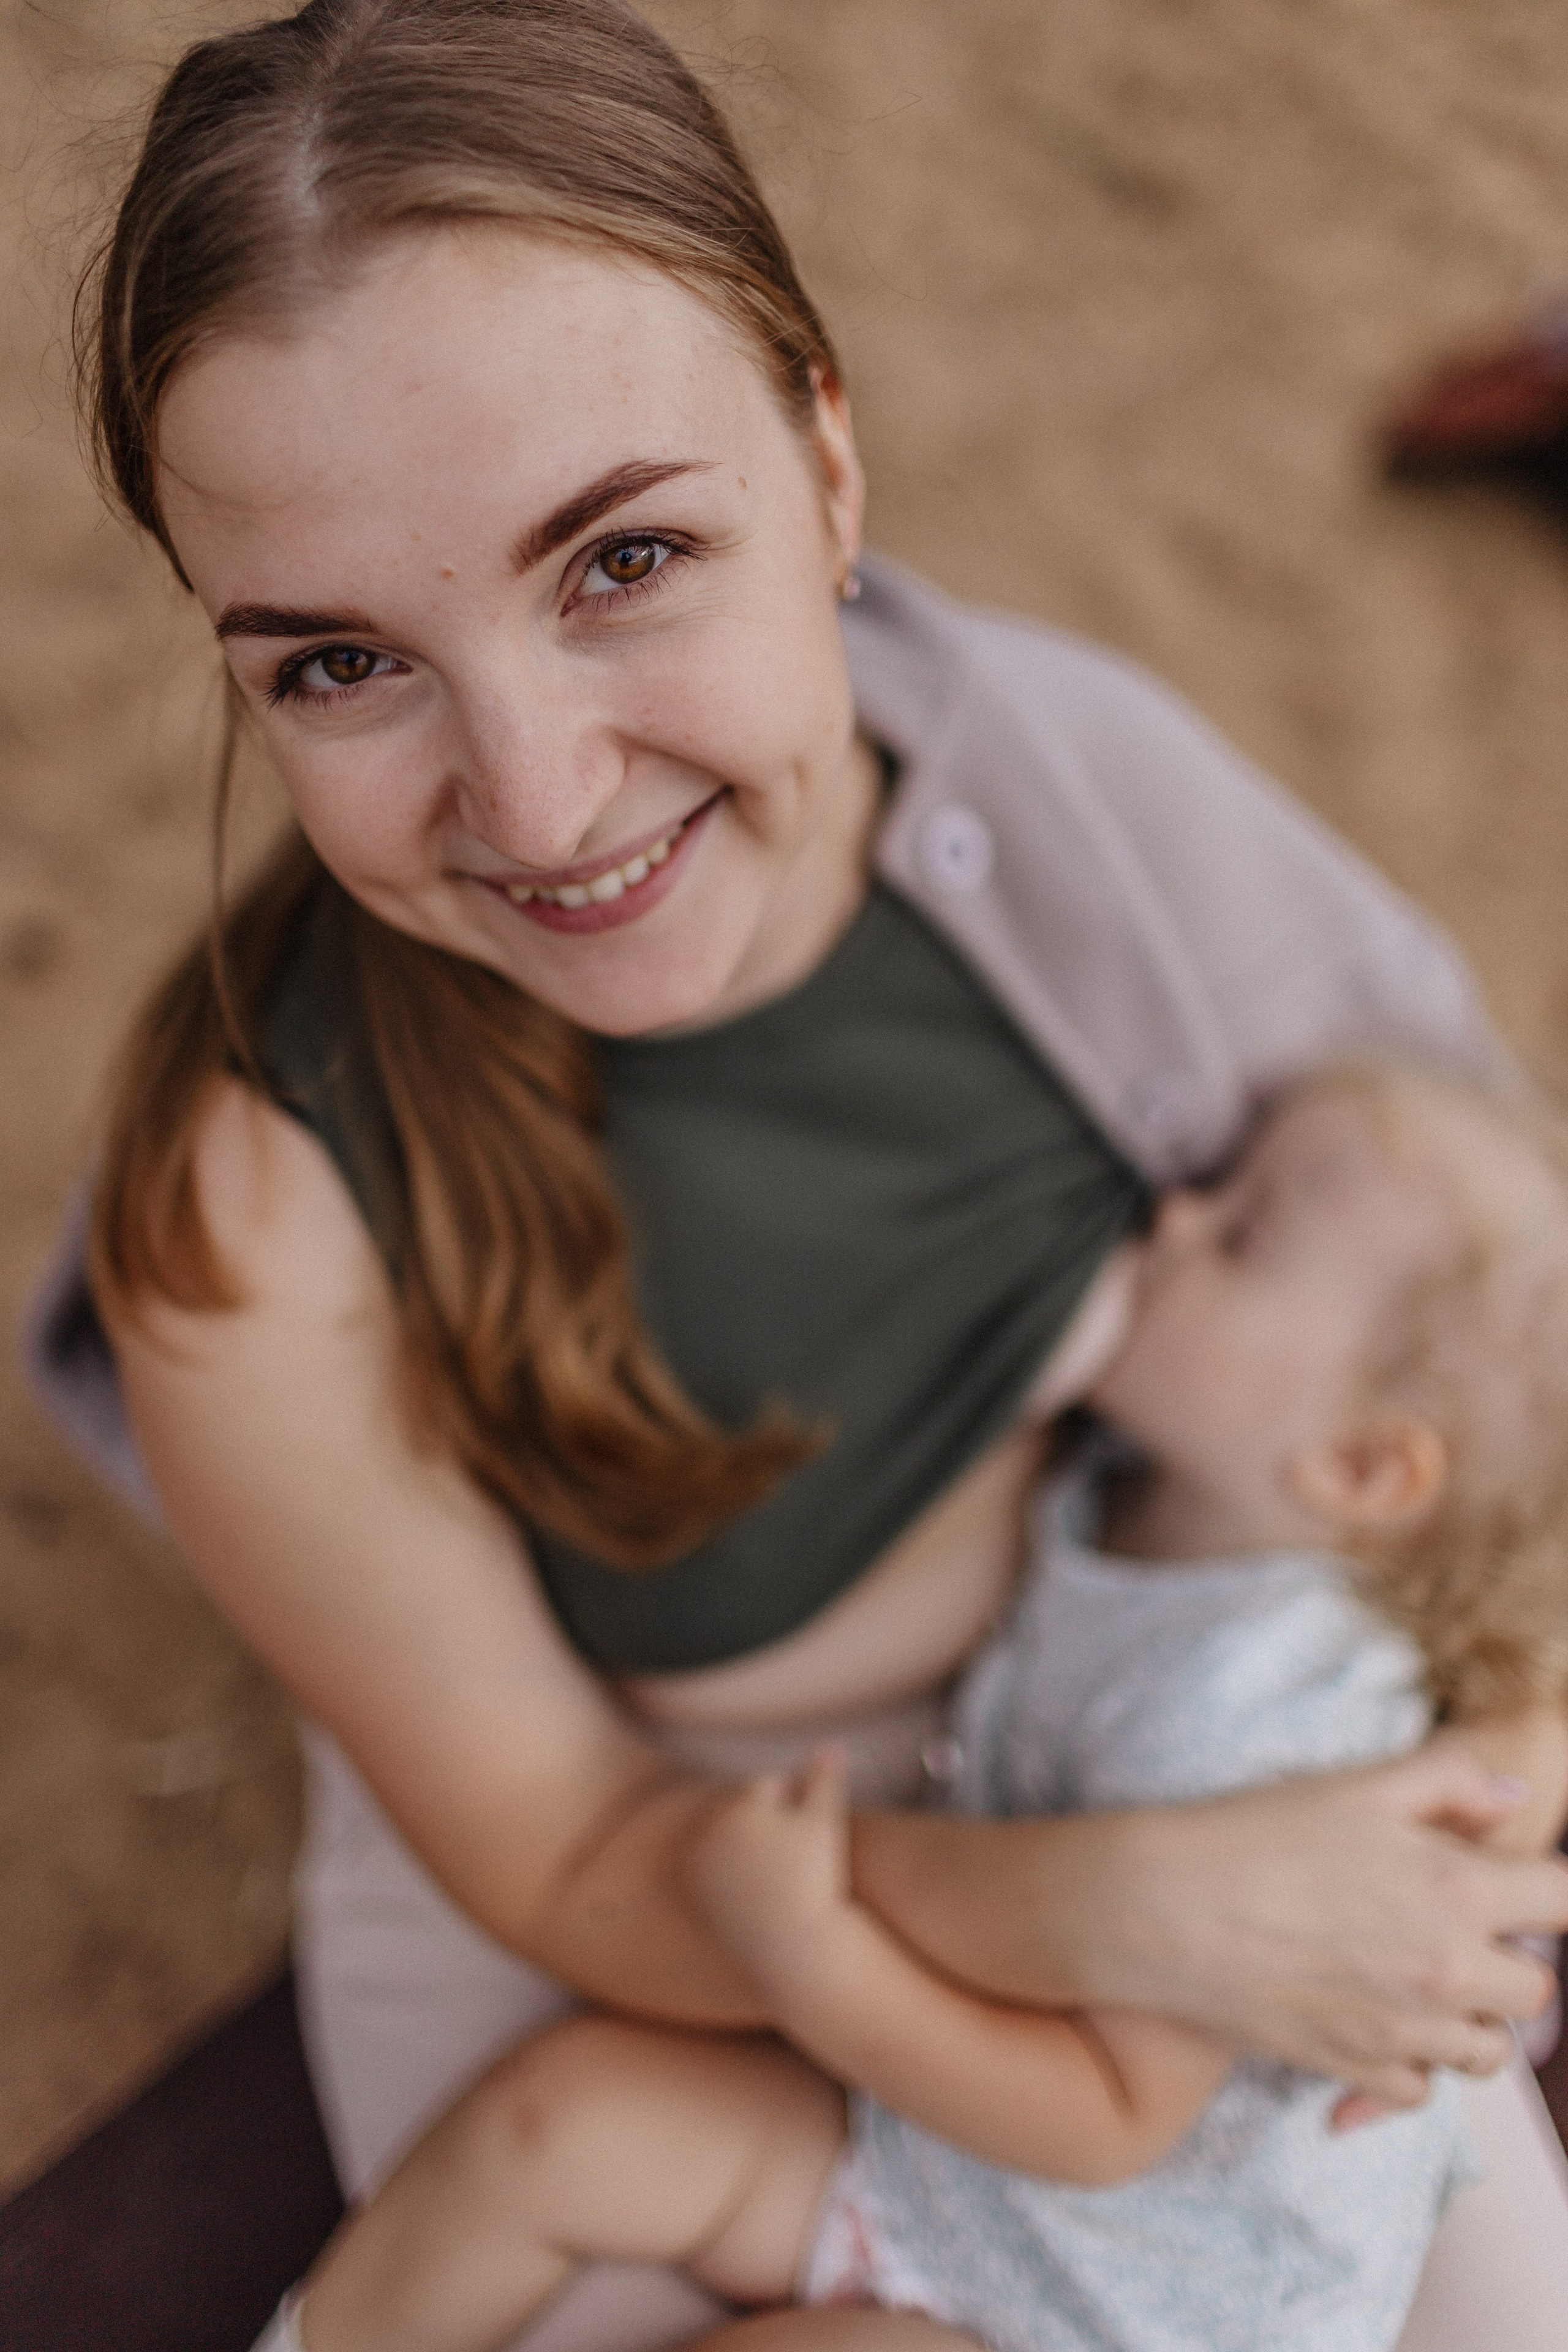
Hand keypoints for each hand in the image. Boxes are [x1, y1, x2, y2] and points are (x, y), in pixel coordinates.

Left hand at [686, 1748, 855, 1996]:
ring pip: (728, 1836)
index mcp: (737, 1809)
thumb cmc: (813, 1880)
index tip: (802, 1840)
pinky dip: (730, 1867)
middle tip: (788, 1858)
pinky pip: (714, 1863)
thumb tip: (831, 1744)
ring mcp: (696, 1864)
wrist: (790, 1948)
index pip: (768, 1787)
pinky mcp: (692, 1890)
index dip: (794, 1808)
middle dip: (766, 1822)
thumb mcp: (823, 1824)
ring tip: (775, 1874)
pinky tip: (755, 1887)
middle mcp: (707, 1832)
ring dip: (746, 1843)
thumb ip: (825, 1778)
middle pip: (743, 1810)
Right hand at [1105, 1741, 1567, 2105]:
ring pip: (1487, 2052)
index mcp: (1458, 1888)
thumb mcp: (1356, 1786)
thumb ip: (1447, 1783)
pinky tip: (1375, 2024)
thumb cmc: (1257, 1834)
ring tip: (1418, 1980)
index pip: (1563, 1903)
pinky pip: (1422, 2092)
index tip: (1526, 1892)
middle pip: (1536, 1991)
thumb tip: (1514, 1799)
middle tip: (1460, 1932)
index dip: (1551, 1896)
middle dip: (1509, 1960)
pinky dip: (1411, 2065)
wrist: (1165, 1907)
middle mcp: (1448, 1969)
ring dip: (1468, 2018)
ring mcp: (1405, 2031)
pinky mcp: (1357, 2070)